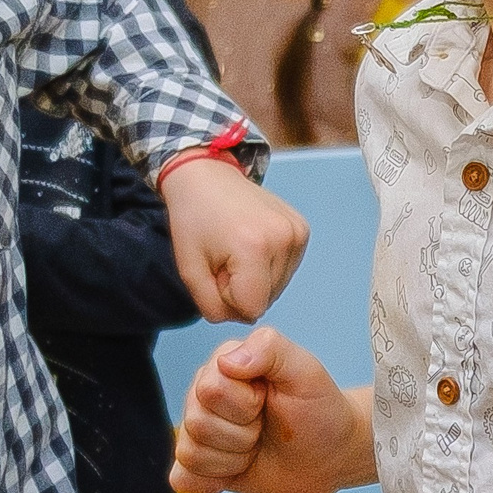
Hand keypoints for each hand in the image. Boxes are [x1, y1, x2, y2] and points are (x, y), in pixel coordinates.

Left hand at [162, 156, 308, 321]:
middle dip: (243, 288)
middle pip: (267, 299)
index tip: (216, 268)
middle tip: (224, 257)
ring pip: (278, 287)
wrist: (207, 177)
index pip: (251, 309)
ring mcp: (298, 233)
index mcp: (255, 249)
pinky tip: (253, 242)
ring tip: (237, 248)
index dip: (228, 296)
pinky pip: (287, 269)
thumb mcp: (190, 272)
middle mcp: (285, 239)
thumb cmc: (193, 221)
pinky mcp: (303, 229)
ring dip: (256, 277)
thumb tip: (244, 316)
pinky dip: (269, 264)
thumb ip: (213, 308)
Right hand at [171, 326, 369, 492]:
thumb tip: (227, 360)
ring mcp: (201, 430)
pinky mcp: (202, 465)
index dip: (245, 406)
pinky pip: (183, 478)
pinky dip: (210, 482)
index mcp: (224, 364)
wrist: (331, 456)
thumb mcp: (305, 371)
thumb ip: (270, 348)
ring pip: (190, 454)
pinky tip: (235, 473)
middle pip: (197, 423)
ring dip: (233, 459)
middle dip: (242, 435)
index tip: (268, 400)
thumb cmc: (320, 410)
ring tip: (256, 446)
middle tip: (264, 427)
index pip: (210, 389)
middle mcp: (205, 394)